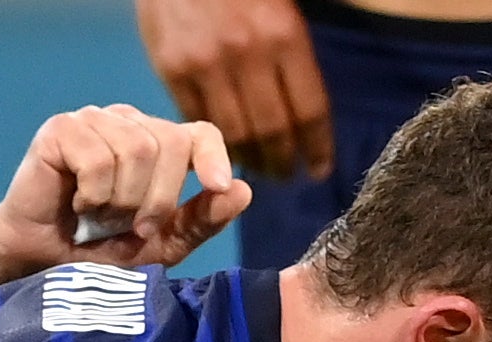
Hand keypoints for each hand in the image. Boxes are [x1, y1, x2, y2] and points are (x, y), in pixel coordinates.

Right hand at [0, 103, 251, 274]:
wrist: (42, 263)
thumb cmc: (100, 252)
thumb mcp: (161, 244)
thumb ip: (201, 220)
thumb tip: (243, 190)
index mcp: (156, 144)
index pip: (198, 132)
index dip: (212, 156)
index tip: (217, 185)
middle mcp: (128, 124)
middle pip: (169, 143)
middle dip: (158, 198)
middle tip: (134, 227)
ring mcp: (93, 120)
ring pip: (136, 150)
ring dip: (122, 200)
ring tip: (102, 218)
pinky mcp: (60, 129)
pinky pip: (98, 156)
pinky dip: (94, 193)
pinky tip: (78, 205)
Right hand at [134, 0, 331, 181]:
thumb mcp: (282, 3)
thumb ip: (292, 52)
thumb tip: (303, 111)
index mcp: (283, 34)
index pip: (310, 111)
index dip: (317, 148)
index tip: (319, 168)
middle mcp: (247, 53)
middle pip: (274, 132)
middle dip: (283, 163)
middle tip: (287, 175)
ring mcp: (206, 63)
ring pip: (234, 134)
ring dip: (249, 160)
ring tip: (257, 168)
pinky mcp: (172, 67)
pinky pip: (196, 119)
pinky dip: (210, 141)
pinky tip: (221, 148)